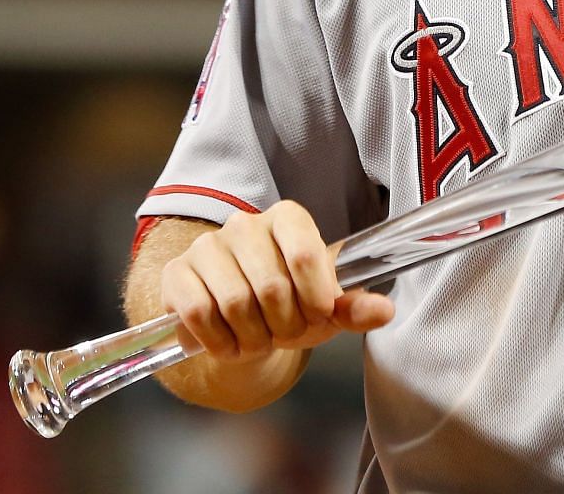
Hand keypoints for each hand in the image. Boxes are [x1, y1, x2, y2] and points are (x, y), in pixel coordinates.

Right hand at [159, 201, 394, 361]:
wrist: (239, 322)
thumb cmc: (289, 307)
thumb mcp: (325, 308)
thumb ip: (355, 308)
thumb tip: (385, 311)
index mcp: (288, 219)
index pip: (307, 255)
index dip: (316, 298)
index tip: (319, 315)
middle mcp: (244, 224)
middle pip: (271, 286)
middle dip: (284, 326)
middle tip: (285, 334)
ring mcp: (207, 246)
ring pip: (235, 303)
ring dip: (252, 338)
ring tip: (258, 339)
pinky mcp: (177, 273)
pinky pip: (198, 313)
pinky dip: (219, 342)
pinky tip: (229, 343)